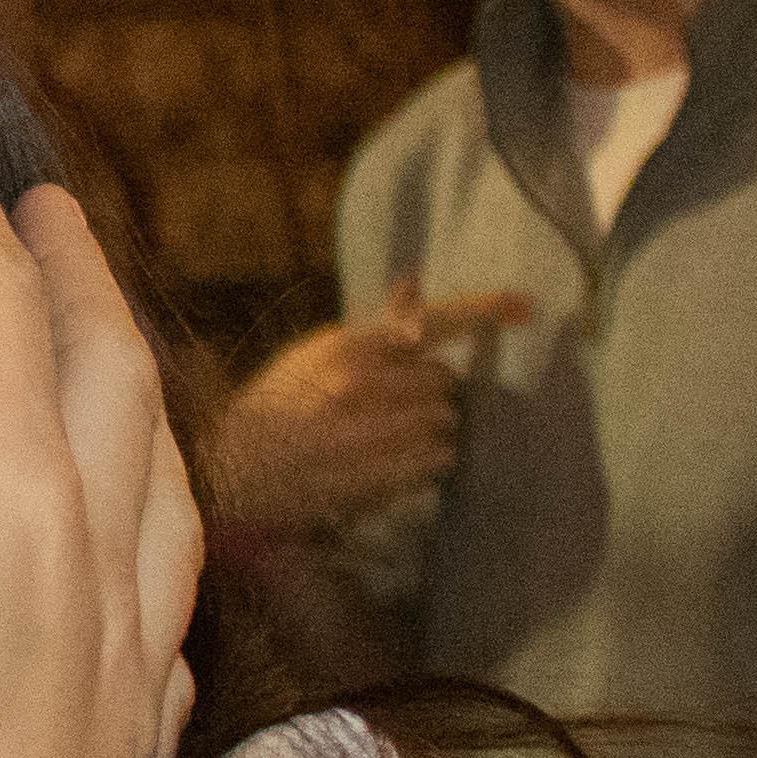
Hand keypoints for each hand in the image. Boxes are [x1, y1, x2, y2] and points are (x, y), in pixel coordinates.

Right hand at [0, 104, 201, 757]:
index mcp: (3, 511)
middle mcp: (91, 580)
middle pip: (109, 380)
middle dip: (70, 273)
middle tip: (37, 199)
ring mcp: (117, 683)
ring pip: (161, 491)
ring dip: (132, 391)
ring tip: (107, 349)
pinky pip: (165, 617)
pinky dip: (151, 542)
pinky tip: (135, 578)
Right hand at [205, 280, 529, 534]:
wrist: (230, 469)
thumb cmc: (278, 407)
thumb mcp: (317, 354)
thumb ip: (374, 328)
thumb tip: (414, 281)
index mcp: (348, 346)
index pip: (432, 320)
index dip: (484, 310)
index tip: (526, 306)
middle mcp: (360, 385)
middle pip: (445, 382)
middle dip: (434, 395)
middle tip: (404, 408)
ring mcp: (367, 433)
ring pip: (445, 425)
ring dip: (435, 433)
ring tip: (397, 439)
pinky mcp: (372, 476)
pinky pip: (434, 463)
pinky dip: (427, 463)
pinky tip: (398, 463)